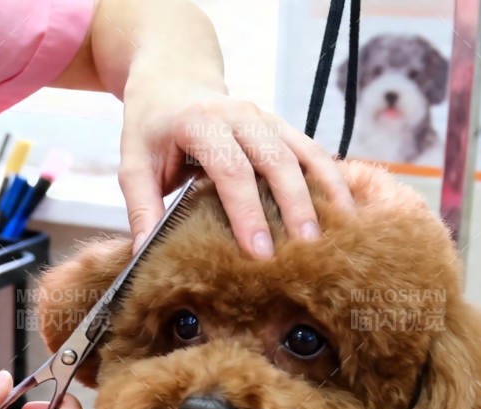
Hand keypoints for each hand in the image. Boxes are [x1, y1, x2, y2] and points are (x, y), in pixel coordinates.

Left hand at [118, 75, 354, 257]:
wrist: (174, 81)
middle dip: (293, 205)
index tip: (258, 251)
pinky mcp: (282, 126)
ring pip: (303, 153)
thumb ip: (141, 208)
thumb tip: (145, 255)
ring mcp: (266, 118)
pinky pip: (313, 151)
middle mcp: (240, 114)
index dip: (246, 211)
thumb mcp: (134, 163)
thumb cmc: (153, 128)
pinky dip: (332, 178)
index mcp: (200, 122)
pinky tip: (346, 209)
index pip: (229, 169)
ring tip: (339, 231)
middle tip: (305, 247)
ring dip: (323, 192)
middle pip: (275, 160)